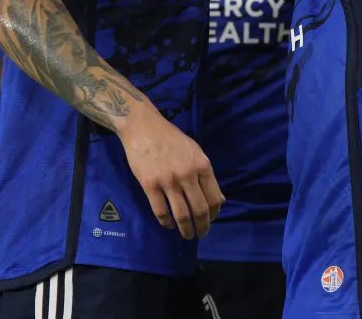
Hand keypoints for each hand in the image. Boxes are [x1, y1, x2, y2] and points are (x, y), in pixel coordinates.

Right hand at [119, 111, 223, 239]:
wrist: (143, 126)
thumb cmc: (170, 138)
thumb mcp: (195, 151)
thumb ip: (206, 175)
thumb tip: (219, 201)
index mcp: (202, 165)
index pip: (214, 199)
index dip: (214, 215)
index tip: (210, 220)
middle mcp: (187, 174)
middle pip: (200, 211)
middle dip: (202, 227)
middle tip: (200, 234)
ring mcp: (168, 181)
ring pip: (181, 215)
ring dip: (185, 230)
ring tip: (186, 234)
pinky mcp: (150, 185)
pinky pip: (161, 211)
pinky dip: (167, 223)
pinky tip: (169, 224)